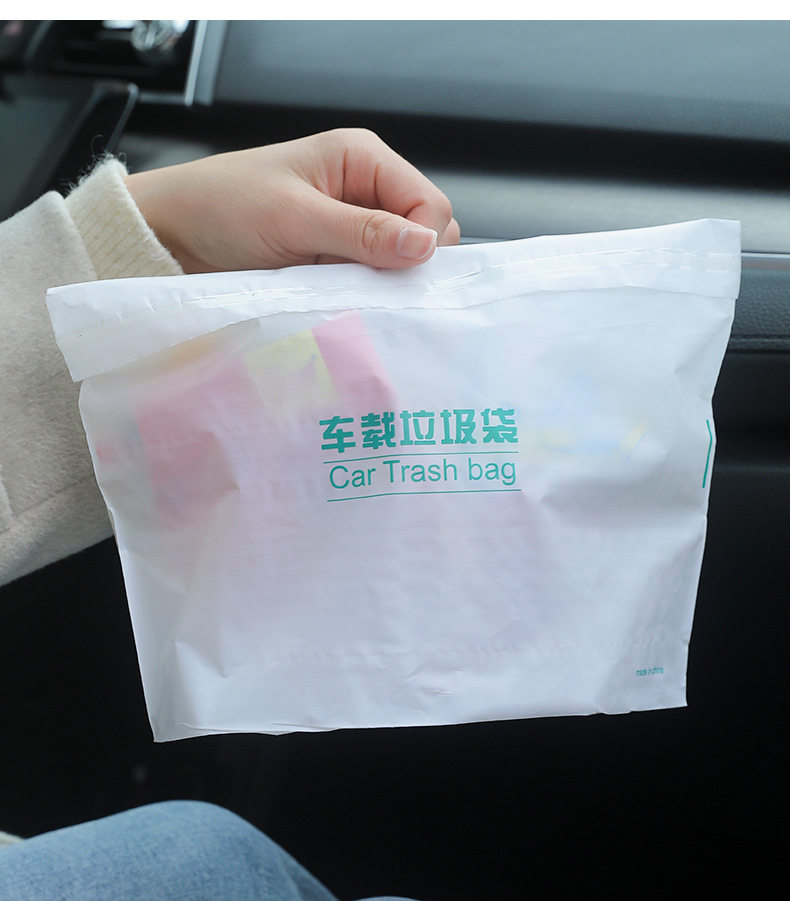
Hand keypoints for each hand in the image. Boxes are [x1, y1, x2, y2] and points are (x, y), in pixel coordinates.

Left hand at [124, 128, 459, 272]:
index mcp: (362, 158)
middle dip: (408, 263)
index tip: (401, 273)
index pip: (429, 204)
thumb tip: (425, 246)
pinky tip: (344, 300)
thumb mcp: (294, 217)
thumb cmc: (222, 206)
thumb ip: (362, 232)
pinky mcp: (336, 258)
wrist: (173, 235)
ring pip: (400, 261)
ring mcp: (351, 227)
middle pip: (424, 233)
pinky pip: (371, 279)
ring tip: (350, 293)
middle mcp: (364, 189)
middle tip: (373, 285)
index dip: (425, 241)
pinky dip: (365, 293)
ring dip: (384, 282)